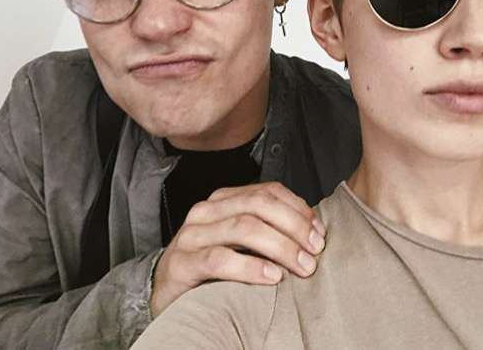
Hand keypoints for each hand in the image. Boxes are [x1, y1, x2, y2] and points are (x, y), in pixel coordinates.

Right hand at [150, 182, 325, 317]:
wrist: (164, 292)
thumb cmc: (209, 268)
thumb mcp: (240, 242)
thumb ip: (269, 230)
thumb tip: (313, 233)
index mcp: (224, 200)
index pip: (268, 191)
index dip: (298, 209)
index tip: (319, 233)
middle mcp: (207, 211)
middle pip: (259, 205)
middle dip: (294, 227)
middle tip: (314, 252)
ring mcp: (192, 235)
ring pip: (244, 227)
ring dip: (280, 247)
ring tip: (301, 266)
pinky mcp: (182, 263)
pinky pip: (220, 259)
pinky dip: (251, 267)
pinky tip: (271, 277)